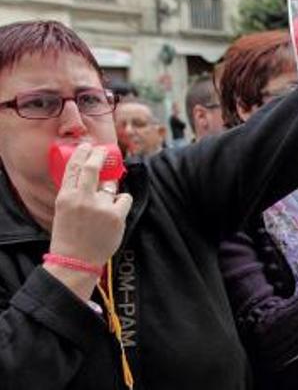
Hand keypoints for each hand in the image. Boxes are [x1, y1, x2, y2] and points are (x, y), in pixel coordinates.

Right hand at [48, 144, 132, 299]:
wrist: (76, 261)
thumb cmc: (70, 235)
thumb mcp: (64, 210)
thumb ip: (76, 192)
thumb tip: (95, 175)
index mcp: (66, 197)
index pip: (74, 167)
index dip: (82, 154)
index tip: (88, 147)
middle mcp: (82, 199)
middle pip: (93, 167)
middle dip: (99, 155)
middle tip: (103, 151)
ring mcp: (100, 207)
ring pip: (111, 187)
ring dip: (110, 194)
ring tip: (102, 211)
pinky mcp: (116, 216)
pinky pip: (124, 198)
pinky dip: (121, 203)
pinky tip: (114, 215)